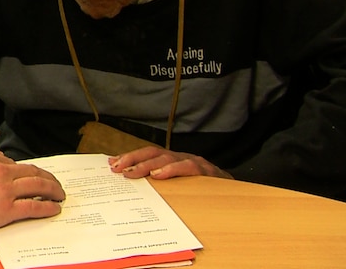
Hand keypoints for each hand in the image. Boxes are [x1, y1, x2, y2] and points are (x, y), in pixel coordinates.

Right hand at [0, 151, 65, 235]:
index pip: (15, 163)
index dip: (26, 172)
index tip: (32, 177)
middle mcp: (1, 171)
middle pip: (33, 171)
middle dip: (48, 178)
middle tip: (56, 184)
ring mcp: (5, 190)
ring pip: (39, 186)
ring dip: (53, 190)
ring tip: (60, 194)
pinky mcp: (6, 209)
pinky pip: (34, 206)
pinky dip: (47, 206)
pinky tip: (54, 208)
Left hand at [108, 146, 232, 179]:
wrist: (234, 191)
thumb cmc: (201, 188)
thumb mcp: (178, 184)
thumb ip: (159, 181)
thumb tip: (131, 181)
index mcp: (172, 160)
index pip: (147, 154)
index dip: (129, 157)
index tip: (111, 164)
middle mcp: (180, 157)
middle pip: (152, 153)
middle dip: (133, 159)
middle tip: (117, 168)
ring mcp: (193, 162)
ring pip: (167, 157)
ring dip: (147, 164)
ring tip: (133, 172)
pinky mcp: (205, 171)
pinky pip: (188, 167)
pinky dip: (172, 169)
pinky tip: (158, 175)